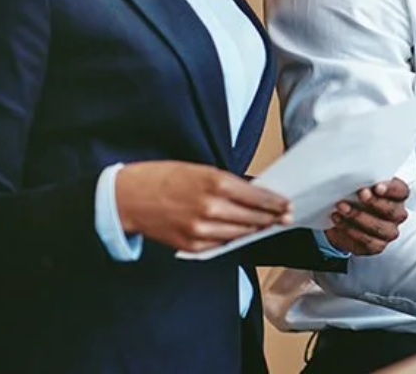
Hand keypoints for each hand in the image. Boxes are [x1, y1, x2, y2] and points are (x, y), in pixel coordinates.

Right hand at [115, 161, 290, 253]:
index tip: (287, 204)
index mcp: (215, 183)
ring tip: (266, 225)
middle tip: (284, 216)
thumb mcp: (201, 170)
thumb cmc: (163, 178)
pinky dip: (232, 239)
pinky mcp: (192, 245)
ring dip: (255, 229)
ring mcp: (201, 230)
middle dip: (271, 217)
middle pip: (253, 217)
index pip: (257, 197)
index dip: (275, 203)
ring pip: (240, 234)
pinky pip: (221, 245)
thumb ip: (228, 183)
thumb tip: (254, 192)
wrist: (129, 198)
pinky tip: (240, 233)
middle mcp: (211, 208)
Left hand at [323, 178, 410, 255]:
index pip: (401, 191)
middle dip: (374, 202)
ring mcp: (389, 232)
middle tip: (360, 194)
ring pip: (379, 227)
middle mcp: (397, 215)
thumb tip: (355, 179)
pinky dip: (350, 230)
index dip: (391, 189)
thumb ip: (364, 182)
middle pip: (392, 211)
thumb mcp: (361, 186)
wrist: (344, 220)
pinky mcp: (377, 246)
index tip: (377, 187)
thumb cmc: (357, 199)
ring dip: (358, 216)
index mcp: (398, 196)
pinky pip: (366, 240)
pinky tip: (338, 220)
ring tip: (341, 207)